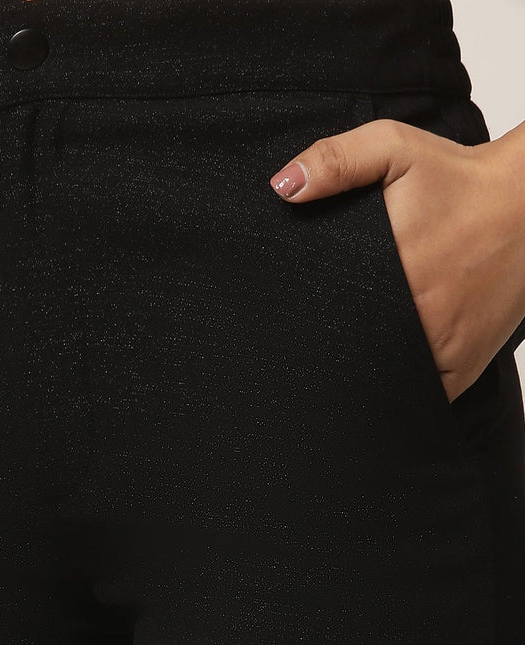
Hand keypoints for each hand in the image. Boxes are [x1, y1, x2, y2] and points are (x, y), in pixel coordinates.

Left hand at [269, 118, 524, 402]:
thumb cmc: (459, 177)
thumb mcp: (395, 149)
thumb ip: (336, 161)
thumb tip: (283, 188)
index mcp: (391, 273)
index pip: (326, 321)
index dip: (305, 325)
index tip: (294, 322)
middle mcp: (416, 320)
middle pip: (351, 356)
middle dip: (332, 351)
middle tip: (322, 336)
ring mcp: (441, 351)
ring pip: (383, 383)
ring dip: (365, 374)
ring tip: (353, 351)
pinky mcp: (461, 369)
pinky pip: (418, 395)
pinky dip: (401, 388)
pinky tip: (388, 365)